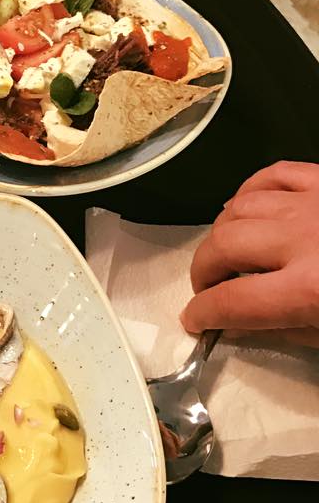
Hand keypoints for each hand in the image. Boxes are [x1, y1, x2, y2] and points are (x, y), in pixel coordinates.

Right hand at [181, 162, 318, 346]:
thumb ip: (287, 329)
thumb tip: (240, 324)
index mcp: (311, 287)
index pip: (232, 301)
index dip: (203, 313)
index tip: (195, 320)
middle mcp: (305, 239)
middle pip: (224, 247)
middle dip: (204, 271)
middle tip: (208, 288)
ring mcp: (314, 203)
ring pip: (239, 208)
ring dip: (223, 233)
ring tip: (228, 252)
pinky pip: (273, 173)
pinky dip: (249, 190)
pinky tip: (246, 208)